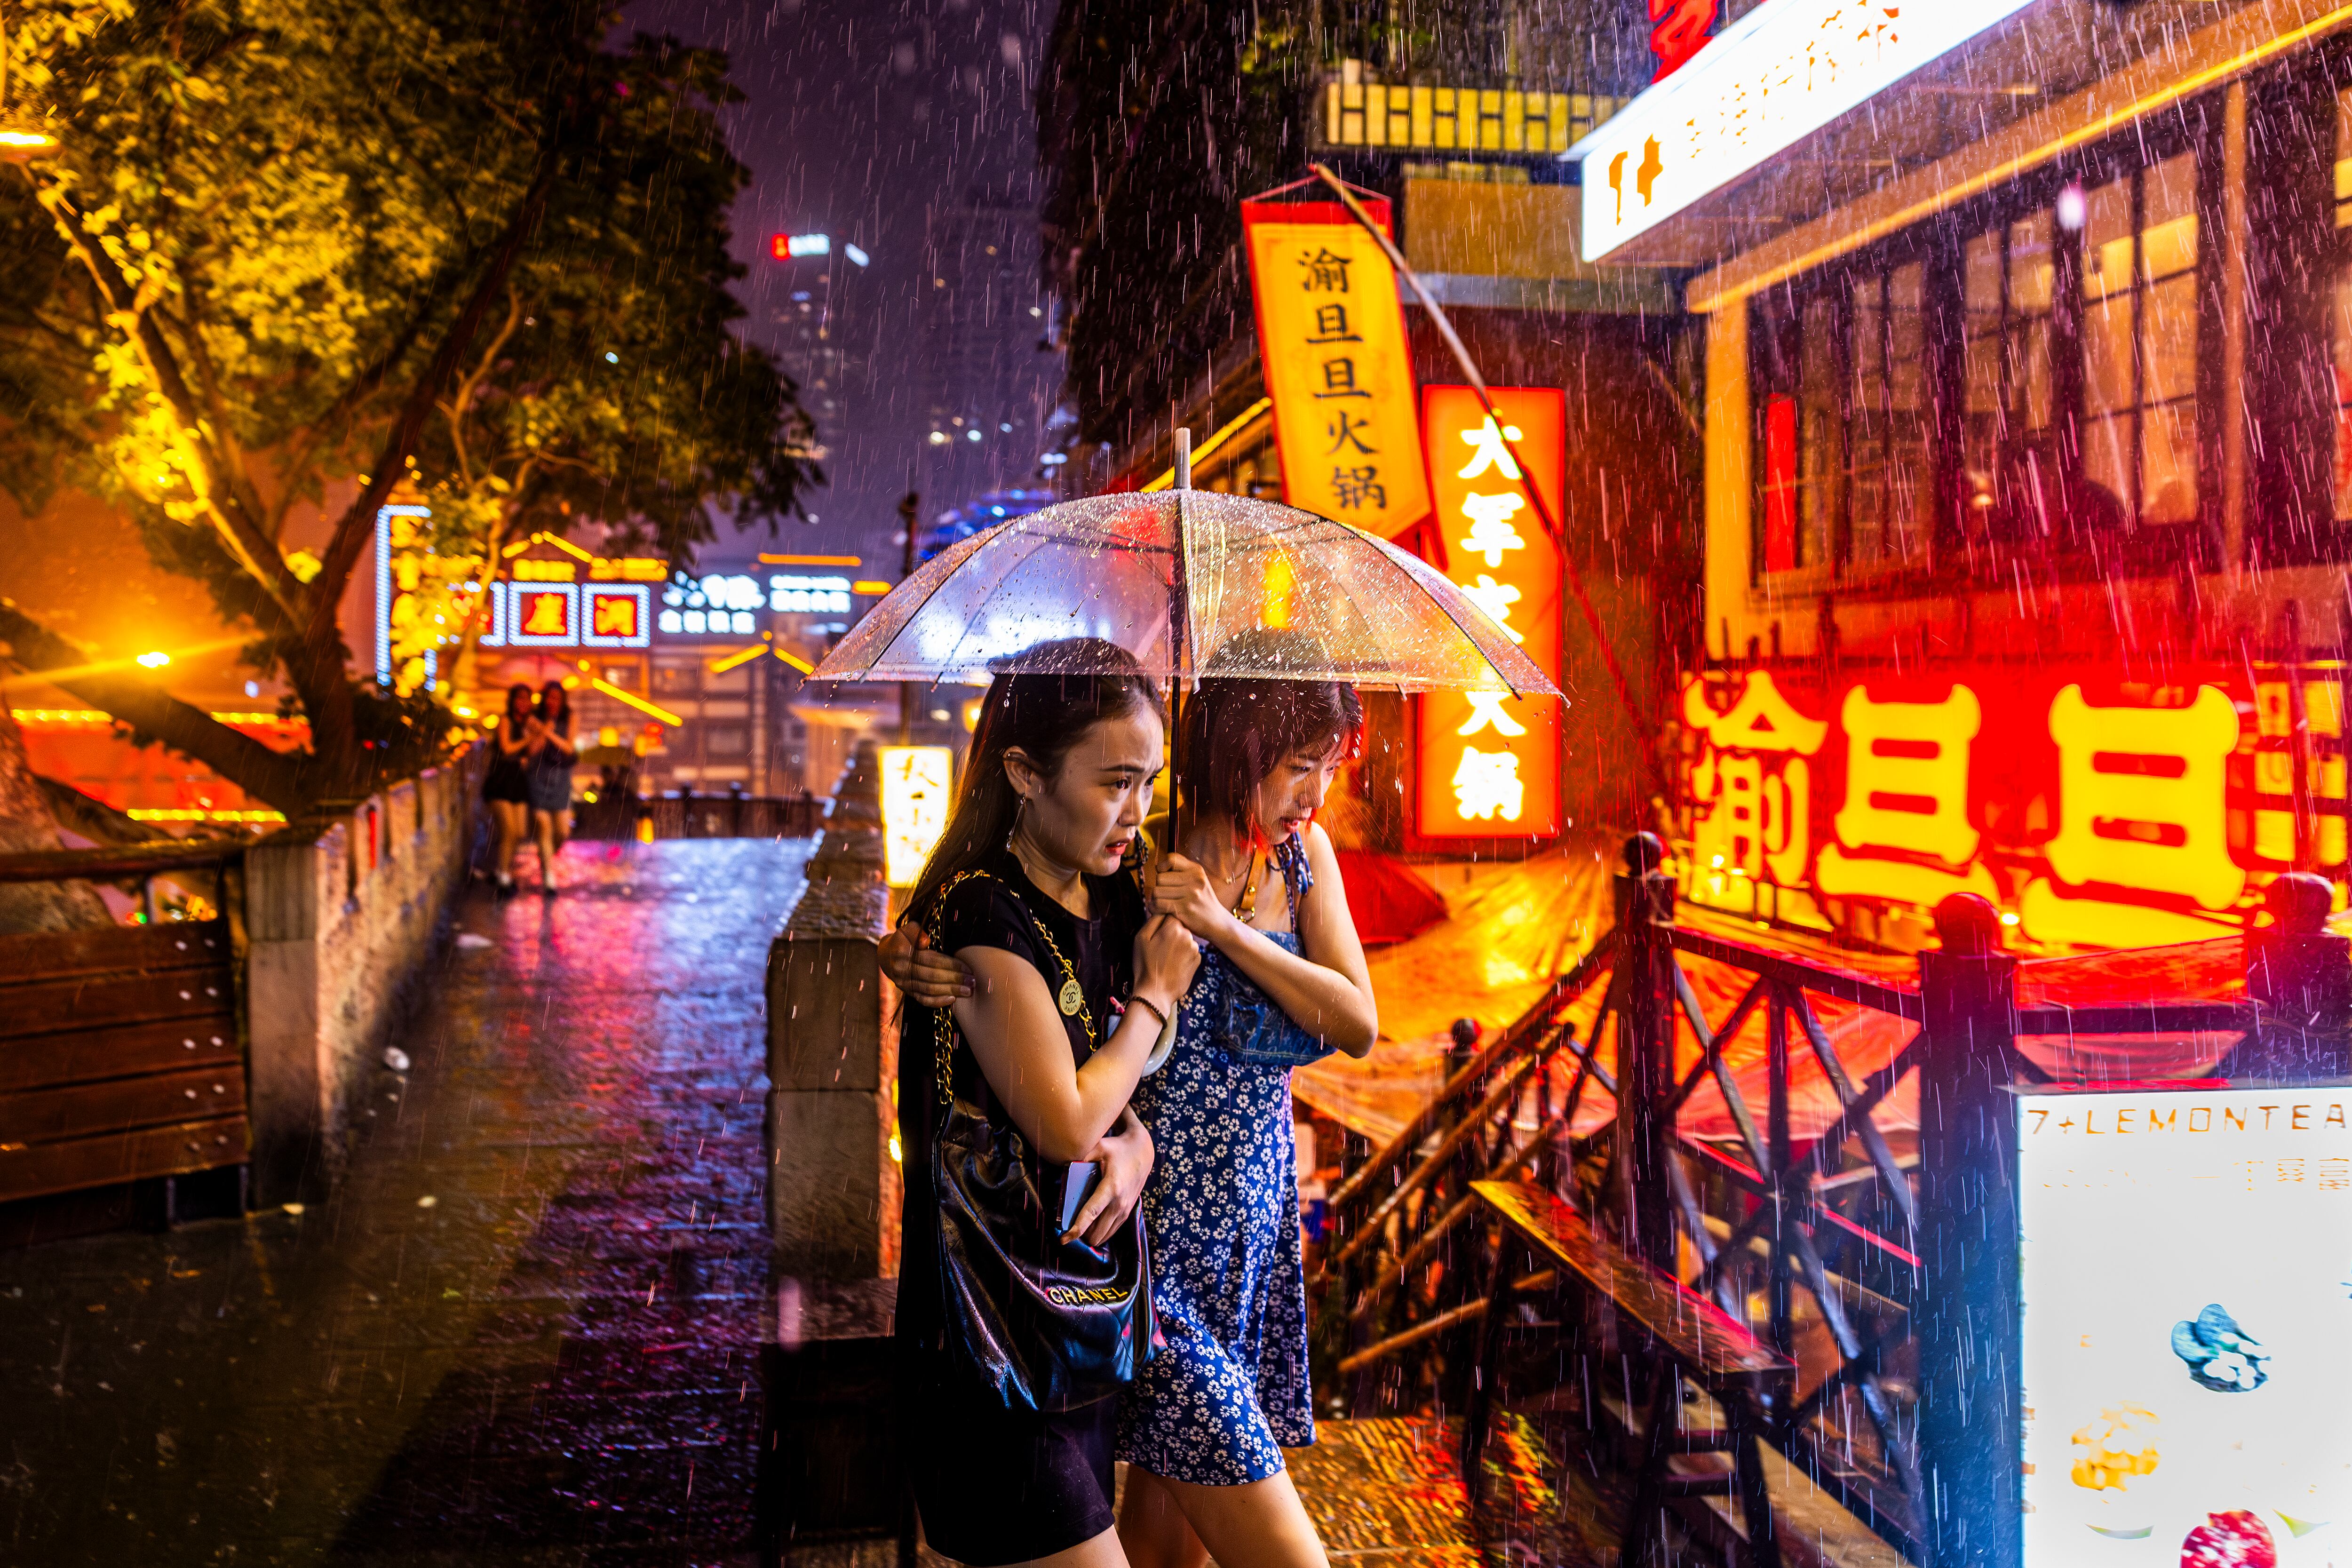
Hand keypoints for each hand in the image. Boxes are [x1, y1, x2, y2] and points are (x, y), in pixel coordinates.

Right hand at [879, 922, 972, 1007]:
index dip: (950, 964)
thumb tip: (925, 940)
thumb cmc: (903, 940)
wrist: (886, 955)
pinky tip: (952, 1000)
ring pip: (929, 990)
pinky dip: (937, 1002)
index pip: (931, 960)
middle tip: (972, 981)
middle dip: (955, 979)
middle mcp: (902, 971)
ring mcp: (905, 984)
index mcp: (902, 953)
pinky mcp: (908, 992)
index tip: (967, 966)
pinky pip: (923, 1000)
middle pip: (932, 976)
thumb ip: (916, 931)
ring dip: (950, 991)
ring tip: (968, 991)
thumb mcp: (907, 929)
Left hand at [1066, 1111, 1153, 1246]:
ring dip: (1089, 1235)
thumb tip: (1062, 1167)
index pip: (1091, 1214)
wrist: (1142, 1153)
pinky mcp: (1127, 1213)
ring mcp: (1125, 1210)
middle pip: (1096, 1233)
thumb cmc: (1117, 1149)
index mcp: (1111, 1188)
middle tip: (1067, 1226)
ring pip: (1103, 1236)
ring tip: (1078, 1225)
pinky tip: (1090, 1223)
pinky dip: (1099, 1231)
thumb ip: (1081, 1157)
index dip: (1076, 1229)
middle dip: (1080, 1234)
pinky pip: (1110, 1232)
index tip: (1063, 1239)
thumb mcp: (1099, 1147)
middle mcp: (1119, 1203)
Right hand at [1132, 912, 1200, 1012]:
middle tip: (1159, 948)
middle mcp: (1188, 935)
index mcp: (1174, 927)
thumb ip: (1153, 919)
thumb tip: (1162, 908)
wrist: (1156, 992)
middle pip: (1179, 926)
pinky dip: (1183, 954)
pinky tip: (1173, 964)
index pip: (1171, 913)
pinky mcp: (1198, 960)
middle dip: (1170, 933)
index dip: (1162, 922)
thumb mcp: (1141, 938)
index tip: (1156, 933)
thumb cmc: (1145, 964)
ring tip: (1166, 958)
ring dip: (1178, 944)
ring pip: (1185, 938)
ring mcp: (1195, 949)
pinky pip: (1190, 951)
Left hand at [1151, 852, 1232, 937]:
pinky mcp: (1184, 909)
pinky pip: (1158, 904)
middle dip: (1158, 887)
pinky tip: (1159, 910)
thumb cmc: (1202, 900)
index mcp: (1196, 870)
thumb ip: (1181, 871)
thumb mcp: (1198, 880)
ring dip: (1155, 899)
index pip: (1171, 859)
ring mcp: (1191, 894)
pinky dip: (1154, 908)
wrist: (1217, 921)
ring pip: (1156, 891)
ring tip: (1162, 902)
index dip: (1161, 867)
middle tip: (1164, 894)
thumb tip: (1157, 867)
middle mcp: (1194, 880)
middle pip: (1160, 878)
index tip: (1164, 876)